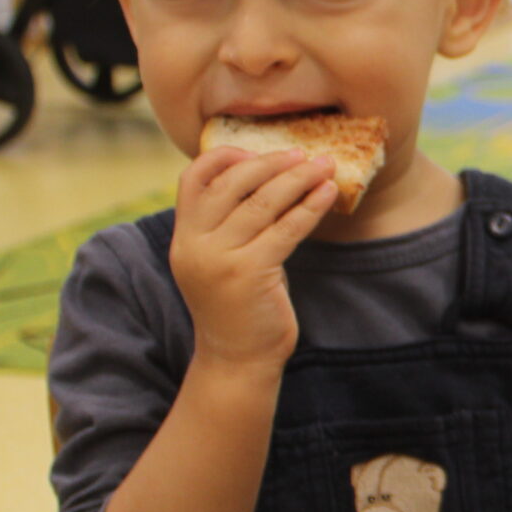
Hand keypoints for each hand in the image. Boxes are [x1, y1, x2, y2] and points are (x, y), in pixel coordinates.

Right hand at [168, 146, 335, 371]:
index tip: (257, 150)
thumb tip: (272, 178)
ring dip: (297, 178)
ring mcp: (219, 259)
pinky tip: (328, 193)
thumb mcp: (222, 260)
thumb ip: (231, 225)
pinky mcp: (249, 273)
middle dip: (271, 163)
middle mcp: (194, 244)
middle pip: (232, 183)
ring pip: (262, 202)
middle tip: (302, 153)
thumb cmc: (239, 307)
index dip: (225, 157)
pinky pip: (286, 228)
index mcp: (184, 237)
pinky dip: (310, 206)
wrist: (238, 361)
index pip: (193, 178)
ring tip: (324, 165)